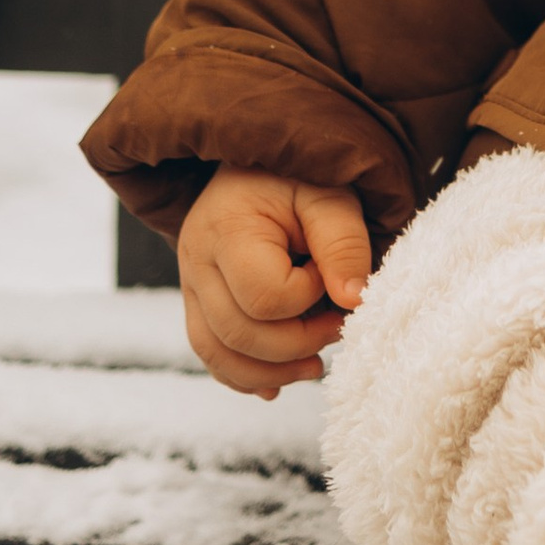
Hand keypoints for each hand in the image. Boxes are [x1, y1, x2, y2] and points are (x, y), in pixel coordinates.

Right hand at [177, 166, 372, 400]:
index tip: (330, 273)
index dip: (307, 297)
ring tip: (315, 365)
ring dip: (270, 371)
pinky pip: (210, 354)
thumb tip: (354, 300)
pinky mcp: (198, 302)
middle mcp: (196, 261)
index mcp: (226, 229)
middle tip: (339, 326)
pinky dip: (244, 376)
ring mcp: (190, 285)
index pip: (264, 296)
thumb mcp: (331, 193)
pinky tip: (277, 382)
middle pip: (238, 334)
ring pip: (217, 354)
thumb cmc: (300, 174)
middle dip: (297, 344)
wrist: (259, 162)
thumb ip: (344, 242)